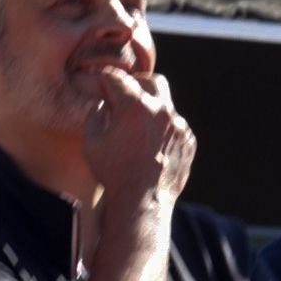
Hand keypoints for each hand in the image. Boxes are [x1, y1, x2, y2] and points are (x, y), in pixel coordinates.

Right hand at [79, 70, 195, 212]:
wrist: (143, 201)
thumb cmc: (113, 173)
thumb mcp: (91, 143)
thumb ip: (94, 115)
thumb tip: (101, 104)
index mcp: (135, 106)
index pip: (118, 78)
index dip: (105, 80)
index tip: (100, 84)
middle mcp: (161, 110)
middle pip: (151, 80)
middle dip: (136, 84)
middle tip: (123, 97)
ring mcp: (179, 125)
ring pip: (166, 103)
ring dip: (151, 108)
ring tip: (137, 125)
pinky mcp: (188, 139)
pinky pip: (175, 125)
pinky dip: (163, 128)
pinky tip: (151, 144)